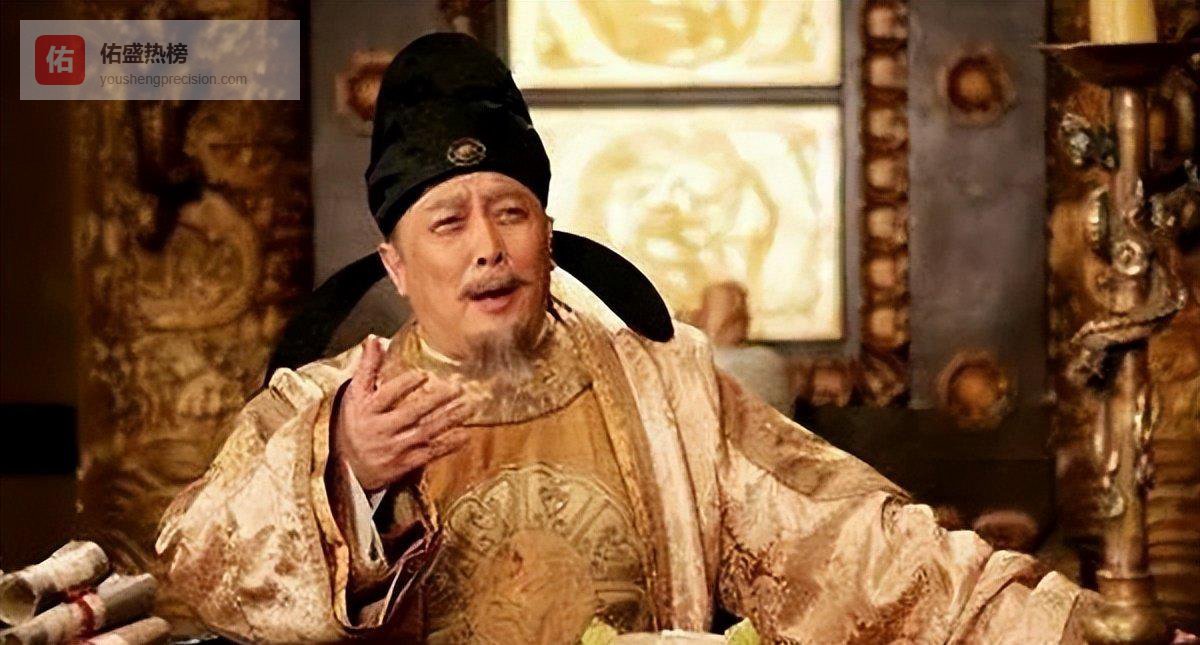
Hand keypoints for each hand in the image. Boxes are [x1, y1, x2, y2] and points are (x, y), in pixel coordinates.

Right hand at [332, 336, 473, 491]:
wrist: (349, 467)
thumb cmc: (354, 423)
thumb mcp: (355, 395)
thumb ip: (367, 367)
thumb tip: (374, 339)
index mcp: (367, 410)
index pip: (386, 396)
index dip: (404, 385)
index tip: (424, 375)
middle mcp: (380, 430)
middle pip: (410, 414)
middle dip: (435, 401)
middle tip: (457, 388)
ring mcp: (393, 449)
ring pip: (424, 433)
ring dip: (447, 420)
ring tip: (467, 407)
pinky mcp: (404, 464)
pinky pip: (429, 454)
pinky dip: (448, 445)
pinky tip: (464, 435)